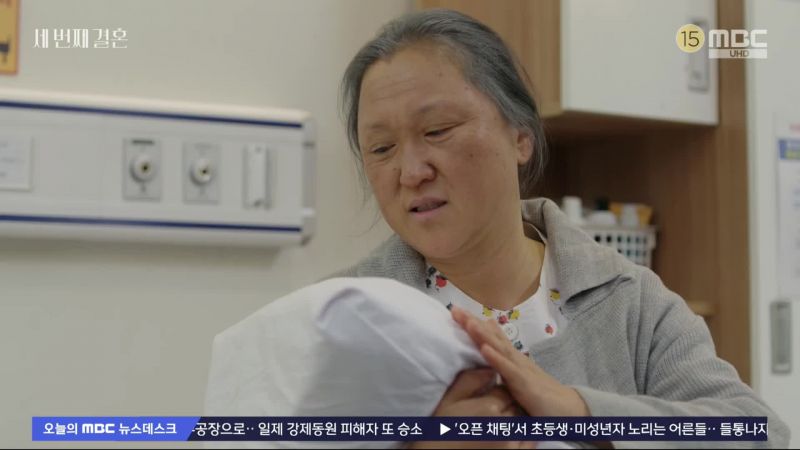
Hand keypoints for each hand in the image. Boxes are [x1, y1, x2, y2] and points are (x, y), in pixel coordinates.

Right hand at [410, 368, 535, 448]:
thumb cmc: (442, 428)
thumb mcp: (450, 399)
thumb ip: (470, 380)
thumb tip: (490, 369)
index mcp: (489, 407)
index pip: (505, 391)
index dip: (497, 393)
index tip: (488, 398)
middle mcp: (504, 425)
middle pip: (516, 407)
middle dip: (507, 406)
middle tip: (492, 412)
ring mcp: (511, 444)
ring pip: (522, 424)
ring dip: (515, 422)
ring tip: (497, 425)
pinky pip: (527, 444)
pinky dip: (522, 439)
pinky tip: (506, 437)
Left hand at [451, 306, 589, 417]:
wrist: (568, 408)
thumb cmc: (541, 394)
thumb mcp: (518, 376)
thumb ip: (504, 364)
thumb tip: (487, 351)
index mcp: (511, 357)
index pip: (491, 336)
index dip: (474, 323)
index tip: (456, 311)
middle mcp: (515, 358)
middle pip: (491, 337)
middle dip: (472, 323)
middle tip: (455, 309)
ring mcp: (520, 369)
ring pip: (498, 348)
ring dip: (482, 335)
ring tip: (467, 322)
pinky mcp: (525, 383)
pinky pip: (508, 370)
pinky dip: (496, 359)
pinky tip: (484, 349)